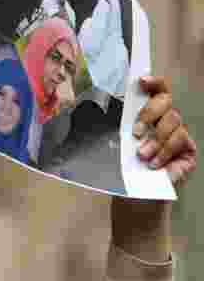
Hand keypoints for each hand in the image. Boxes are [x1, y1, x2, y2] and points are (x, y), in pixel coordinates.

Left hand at [112, 74, 194, 261]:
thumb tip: (92, 109)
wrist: (134, 199)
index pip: (156, 90)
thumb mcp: (112, 147)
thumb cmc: (121, 171)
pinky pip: (181, 141)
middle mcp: (164, 120)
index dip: (153, 82)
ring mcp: (179, 134)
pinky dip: (165, 152)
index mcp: (146, 115)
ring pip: (173, 122)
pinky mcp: (188, 150)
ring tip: (141, 156)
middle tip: (135, 132)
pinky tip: (154, 165)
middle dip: (150, 113)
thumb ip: (112, 128)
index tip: (141, 81)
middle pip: (166, 102)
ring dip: (155, 139)